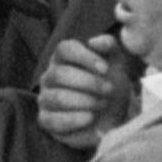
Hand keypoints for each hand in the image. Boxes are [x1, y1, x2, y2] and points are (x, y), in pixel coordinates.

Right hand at [37, 34, 122, 149]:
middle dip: (89, 82)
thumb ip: (109, 47)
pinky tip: (90, 117)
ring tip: (102, 103)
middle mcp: (50, 76)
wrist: (111, 116)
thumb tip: (95, 42)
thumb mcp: (116, 64)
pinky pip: (53, 119)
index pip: (64, 49)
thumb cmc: (109, 85)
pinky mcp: (46, 120)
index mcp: (64, 58)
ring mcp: (45, 98)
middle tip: (109, 89)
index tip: (105, 68)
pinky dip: (74, 119)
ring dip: (84, 101)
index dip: (85, 57)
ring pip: (57, 97)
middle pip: (59, 74)